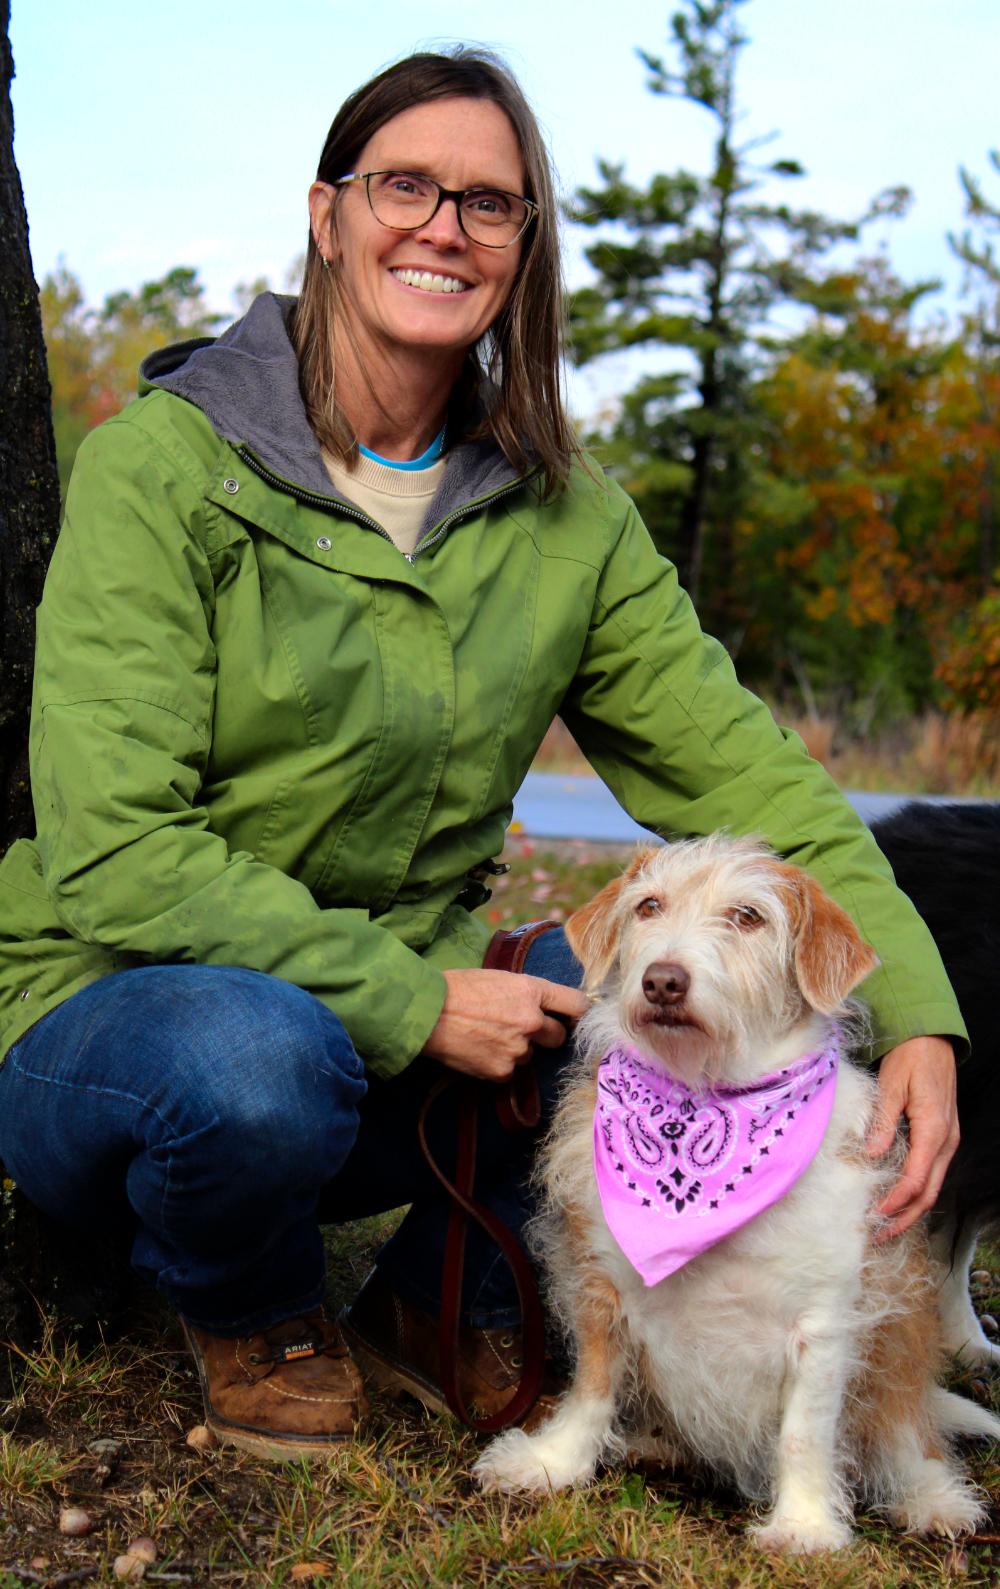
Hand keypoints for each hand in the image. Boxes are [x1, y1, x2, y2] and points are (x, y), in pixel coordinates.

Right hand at [423, 968, 589, 1081]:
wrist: (426, 1013)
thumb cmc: (458, 988)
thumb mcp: (499, 979)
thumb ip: (526, 993)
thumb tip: (544, 1006)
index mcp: (532, 990)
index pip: (577, 1004)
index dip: (580, 1012)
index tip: (578, 1017)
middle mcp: (531, 1021)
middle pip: (559, 1036)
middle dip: (547, 1034)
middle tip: (524, 1028)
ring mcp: (518, 1049)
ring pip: (529, 1054)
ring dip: (516, 1048)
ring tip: (487, 1035)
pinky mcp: (502, 1072)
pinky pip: (508, 1070)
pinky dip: (497, 1063)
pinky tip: (478, 1050)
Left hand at [865, 1035, 958, 1238]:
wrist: (932, 1038)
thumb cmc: (910, 1058)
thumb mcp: (891, 1087)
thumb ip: (883, 1122)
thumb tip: (871, 1155)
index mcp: (934, 1130)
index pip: (917, 1179)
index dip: (896, 1201)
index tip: (876, 1216)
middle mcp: (947, 1140)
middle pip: (930, 1192)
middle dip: (906, 1217)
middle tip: (880, 1235)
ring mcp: (948, 1139)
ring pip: (933, 1185)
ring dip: (912, 1208)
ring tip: (887, 1225)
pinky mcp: (943, 1135)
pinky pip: (933, 1171)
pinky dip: (917, 1190)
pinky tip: (899, 1198)